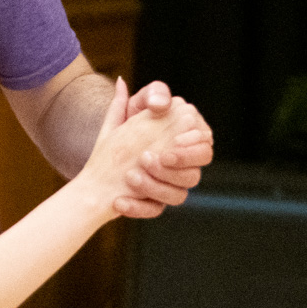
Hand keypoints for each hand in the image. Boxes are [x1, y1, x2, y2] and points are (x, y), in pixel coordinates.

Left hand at [116, 80, 214, 217]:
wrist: (103, 153)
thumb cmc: (128, 125)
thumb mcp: (135, 106)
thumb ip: (151, 97)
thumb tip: (156, 100)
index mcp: (187, 141)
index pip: (203, 148)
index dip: (189, 151)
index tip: (168, 148)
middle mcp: (183, 166)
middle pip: (194, 175)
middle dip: (171, 170)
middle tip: (145, 159)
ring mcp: (171, 186)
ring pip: (178, 196)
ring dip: (153, 187)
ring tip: (129, 175)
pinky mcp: (156, 203)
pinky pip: (154, 211)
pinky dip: (137, 207)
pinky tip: (119, 201)